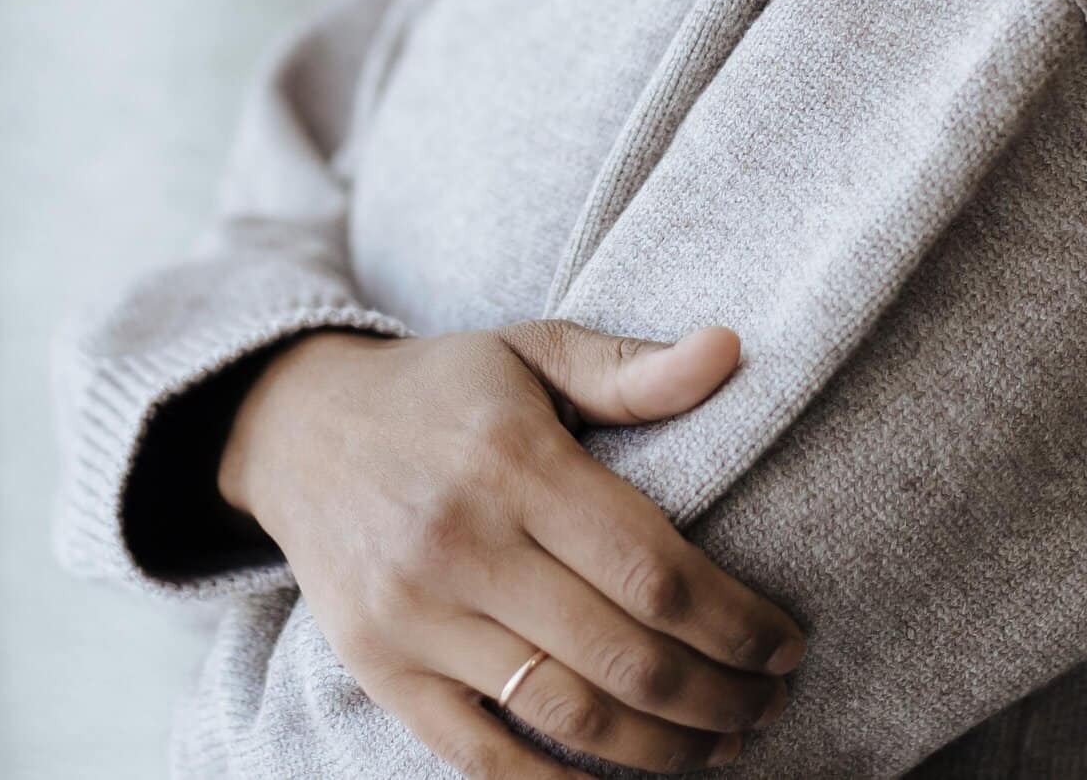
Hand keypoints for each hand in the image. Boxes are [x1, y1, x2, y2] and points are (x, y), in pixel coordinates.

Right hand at [218, 319, 806, 774]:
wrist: (299, 429)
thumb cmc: (443, 390)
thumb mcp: (532, 351)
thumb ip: (632, 368)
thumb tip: (733, 348)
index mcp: (514, 459)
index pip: (653, 569)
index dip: (735, 622)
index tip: (787, 642)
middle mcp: (463, 541)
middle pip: (624, 654)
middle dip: (718, 697)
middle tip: (769, 704)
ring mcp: (417, 615)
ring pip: (566, 715)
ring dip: (662, 751)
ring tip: (719, 747)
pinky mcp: (382, 670)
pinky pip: (484, 758)